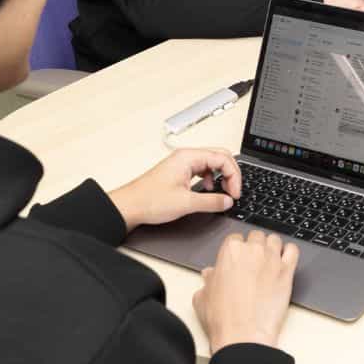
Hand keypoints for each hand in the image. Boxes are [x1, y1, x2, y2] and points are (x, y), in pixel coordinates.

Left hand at [109, 149, 241, 229]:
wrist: (129, 206)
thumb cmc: (149, 200)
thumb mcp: (186, 203)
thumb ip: (211, 201)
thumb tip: (227, 201)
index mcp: (188, 157)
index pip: (223, 158)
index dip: (234, 176)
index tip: (234, 193)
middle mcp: (185, 157)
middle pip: (219, 157)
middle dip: (230, 174)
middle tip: (233, 192)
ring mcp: (181, 163)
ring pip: (211, 163)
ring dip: (220, 176)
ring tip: (223, 192)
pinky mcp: (178, 172)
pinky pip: (201, 170)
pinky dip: (210, 179)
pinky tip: (207, 190)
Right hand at [191, 229, 298, 352]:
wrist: (244, 335)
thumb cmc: (223, 318)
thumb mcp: (203, 296)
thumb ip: (208, 280)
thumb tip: (210, 275)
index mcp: (230, 251)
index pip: (235, 239)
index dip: (236, 250)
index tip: (237, 259)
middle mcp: (252, 250)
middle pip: (256, 236)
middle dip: (254, 247)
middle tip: (252, 262)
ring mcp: (272, 259)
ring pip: (274, 240)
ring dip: (271, 247)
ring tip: (268, 261)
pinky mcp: (287, 271)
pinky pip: (293, 250)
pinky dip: (289, 252)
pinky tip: (284, 261)